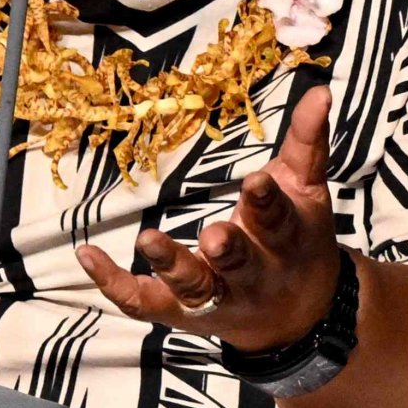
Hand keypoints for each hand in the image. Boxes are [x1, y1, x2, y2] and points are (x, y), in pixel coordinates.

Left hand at [78, 85, 341, 351]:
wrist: (299, 316)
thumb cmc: (296, 240)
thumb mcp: (307, 190)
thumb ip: (307, 141)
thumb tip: (320, 90)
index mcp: (285, 240)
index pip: (276, 219)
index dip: (266, 202)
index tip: (255, 182)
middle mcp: (254, 275)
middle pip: (239, 265)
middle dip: (228, 251)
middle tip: (214, 238)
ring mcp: (216, 298)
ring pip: (192, 288)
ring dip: (171, 265)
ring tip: (147, 238)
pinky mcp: (181, 313)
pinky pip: (143, 302)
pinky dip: (114, 283)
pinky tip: (87, 254)